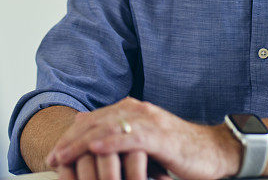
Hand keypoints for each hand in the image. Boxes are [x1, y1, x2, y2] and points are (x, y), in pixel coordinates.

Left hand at [47, 97, 240, 179]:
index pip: (92, 120)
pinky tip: (95, 148)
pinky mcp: (160, 134)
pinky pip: (130, 136)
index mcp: (131, 111)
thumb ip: (120, 141)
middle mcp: (136, 110)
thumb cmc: (178, 153)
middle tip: (53, 158)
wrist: (215, 151)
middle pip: (95, 122)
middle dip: (70, 141)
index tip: (53, 155)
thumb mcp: (143, 146)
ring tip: (64, 155)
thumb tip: (92, 146)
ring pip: (107, 127)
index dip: (70, 137)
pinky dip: (110, 141)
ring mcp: (148, 120)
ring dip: (82, 143)